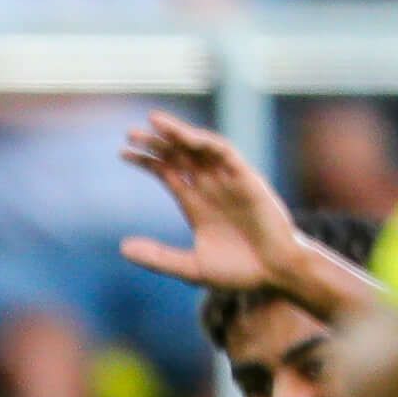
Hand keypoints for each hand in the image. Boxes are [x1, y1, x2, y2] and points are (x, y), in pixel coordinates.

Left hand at [119, 112, 305, 294]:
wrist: (275, 274)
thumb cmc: (237, 272)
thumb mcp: (190, 267)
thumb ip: (158, 257)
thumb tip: (122, 247)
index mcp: (196, 203)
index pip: (168, 172)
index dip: (147, 161)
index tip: (123, 152)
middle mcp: (211, 187)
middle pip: (180, 156)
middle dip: (157, 142)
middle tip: (129, 133)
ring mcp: (229, 181)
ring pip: (201, 148)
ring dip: (178, 134)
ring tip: (153, 122)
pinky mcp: (248, 180)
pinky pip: (226, 153)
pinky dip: (206, 142)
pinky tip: (185, 136)